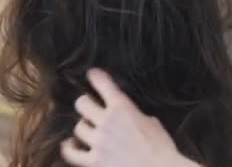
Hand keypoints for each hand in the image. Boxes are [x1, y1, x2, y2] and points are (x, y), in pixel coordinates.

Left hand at [61, 68, 198, 166]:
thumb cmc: (162, 148)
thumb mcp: (152, 123)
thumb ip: (135, 116)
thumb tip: (129, 116)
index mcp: (123, 108)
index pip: (104, 84)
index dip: (95, 76)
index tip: (92, 73)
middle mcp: (108, 121)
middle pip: (82, 104)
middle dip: (85, 103)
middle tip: (88, 107)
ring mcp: (99, 142)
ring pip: (78, 127)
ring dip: (83, 127)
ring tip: (87, 129)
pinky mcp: (94, 162)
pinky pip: (72, 154)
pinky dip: (69, 148)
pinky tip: (70, 145)